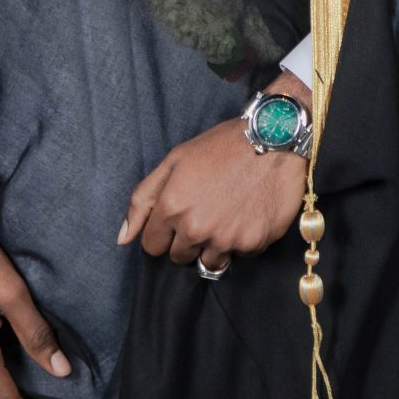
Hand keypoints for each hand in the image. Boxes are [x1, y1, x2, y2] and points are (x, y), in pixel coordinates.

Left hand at [118, 74, 309, 271]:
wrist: (275, 137)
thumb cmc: (222, 146)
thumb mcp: (175, 161)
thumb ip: (143, 199)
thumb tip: (123, 238)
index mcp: (172, 208)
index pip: (152, 246)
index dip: (163, 232)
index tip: (179, 218)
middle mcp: (196, 228)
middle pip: (179, 257)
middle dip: (188, 240)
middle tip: (207, 212)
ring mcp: (226, 238)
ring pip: (210, 261)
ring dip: (215, 244)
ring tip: (228, 215)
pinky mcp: (254, 243)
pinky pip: (240, 254)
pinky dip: (243, 240)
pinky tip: (249, 214)